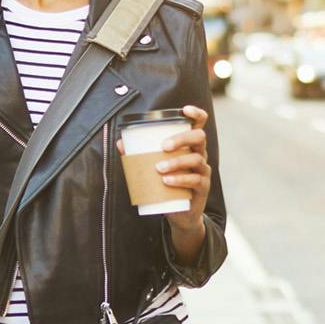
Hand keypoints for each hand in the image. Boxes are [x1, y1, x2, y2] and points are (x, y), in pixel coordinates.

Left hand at [116, 104, 212, 248]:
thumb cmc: (167, 184)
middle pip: (199, 138)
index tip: (184, 110)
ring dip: (176, 162)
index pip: (199, 125)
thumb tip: (121, 142)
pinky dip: (180, 180)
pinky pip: (196, 180)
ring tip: (159, 169)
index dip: (196, 114)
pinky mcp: (202, 187)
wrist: (180, 213)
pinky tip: (167, 181)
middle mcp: (200, 154)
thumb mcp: (155, 168)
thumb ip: (139, 155)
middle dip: (181, 138)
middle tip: (163, 146)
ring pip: (196, 159)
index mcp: (190, 145)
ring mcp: (203, 171)